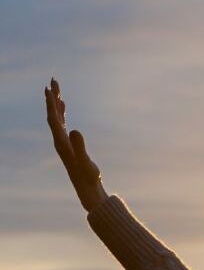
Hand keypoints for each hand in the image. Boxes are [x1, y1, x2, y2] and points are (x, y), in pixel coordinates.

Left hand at [44, 78, 107, 211]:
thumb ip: (79, 146)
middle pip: (53, 115)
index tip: (49, 89)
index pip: (53, 119)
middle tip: (53, 81)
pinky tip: (64, 106)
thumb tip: (74, 129)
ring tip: (56, 89)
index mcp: (61, 143)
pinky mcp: (68, 144)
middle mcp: (59, 140)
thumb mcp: (85, 162)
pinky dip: (62, 112)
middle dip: (53, 98)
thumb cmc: (88, 176)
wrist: (87, 188)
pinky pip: (62, 123)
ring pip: (56, 118)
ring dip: (56, 103)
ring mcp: (63, 142)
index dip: (51, 104)